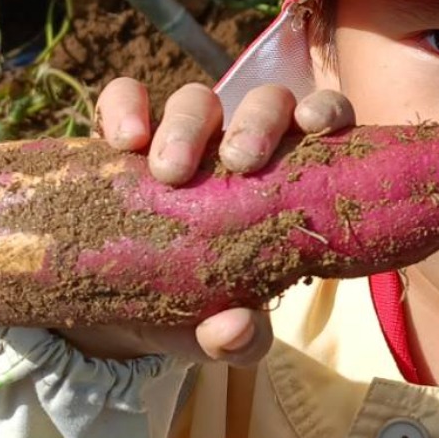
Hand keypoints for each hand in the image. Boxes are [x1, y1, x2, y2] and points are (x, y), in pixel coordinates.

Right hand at [53, 78, 355, 367]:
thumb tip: (237, 327)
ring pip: (195, 98)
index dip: (325, 111)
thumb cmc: (192, 313)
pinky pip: (122, 98)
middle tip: (239, 162)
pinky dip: (124, 108)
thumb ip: (238, 339)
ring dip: (187, 124)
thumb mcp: (216, 335)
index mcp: (283, 180)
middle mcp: (237, 146)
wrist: (112, 316)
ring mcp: (180, 136)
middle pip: (262, 103)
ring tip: (170, 171)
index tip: (315, 125)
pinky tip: (123, 142)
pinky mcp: (122, 136)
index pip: (319, 123)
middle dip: (256, 122)